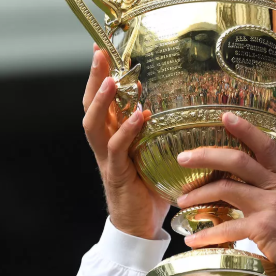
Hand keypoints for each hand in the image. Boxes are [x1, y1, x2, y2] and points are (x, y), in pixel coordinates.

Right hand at [82, 44, 169, 238]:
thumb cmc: (149, 189)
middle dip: (94, 78)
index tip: (103, 48)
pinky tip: (138, 116)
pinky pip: (117, 149)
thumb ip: (160, 131)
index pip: (101, 100)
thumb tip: (185, 106)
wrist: (138, 227)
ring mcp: (107, 159)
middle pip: (90, 106)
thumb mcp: (154, 153)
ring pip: (94, 125)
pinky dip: (126, 131)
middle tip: (99, 53)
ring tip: (113, 81)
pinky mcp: (117, 175)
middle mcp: (104, 144)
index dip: (99, 75)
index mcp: (112, 137)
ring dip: (103, 101)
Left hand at [175, 113, 275, 275]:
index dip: (245, 128)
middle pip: (238, 160)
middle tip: (183, 158)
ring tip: (182, 201)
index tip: (225, 116)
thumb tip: (240, 186)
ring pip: (226, 189)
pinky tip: (193, 240)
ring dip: (199, 194)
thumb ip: (271, 191)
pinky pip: (228, 227)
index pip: (265, 145)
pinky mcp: (264, 228)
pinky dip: (207, 234)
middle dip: (206, 156)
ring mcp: (271, 206)